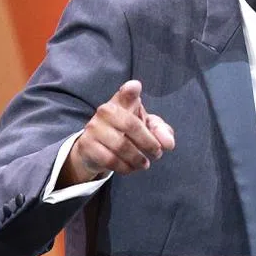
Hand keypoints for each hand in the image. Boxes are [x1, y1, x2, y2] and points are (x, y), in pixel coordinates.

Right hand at [61, 79, 175, 184]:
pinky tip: (130, 167)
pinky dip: (125, 167)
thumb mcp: (145, 128)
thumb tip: (168, 143)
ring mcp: (94, 127)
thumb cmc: (126, 134)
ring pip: (121, 146)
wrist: (96, 150)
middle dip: (149, 143)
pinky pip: (111, 159)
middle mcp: (106, 111)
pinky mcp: (87, 145)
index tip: (135, 88)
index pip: (126, 93)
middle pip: (132, 126)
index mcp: (121, 102)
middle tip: (157, 154)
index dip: (131, 90)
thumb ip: (160, 131)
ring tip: (145, 163)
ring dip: (138, 159)